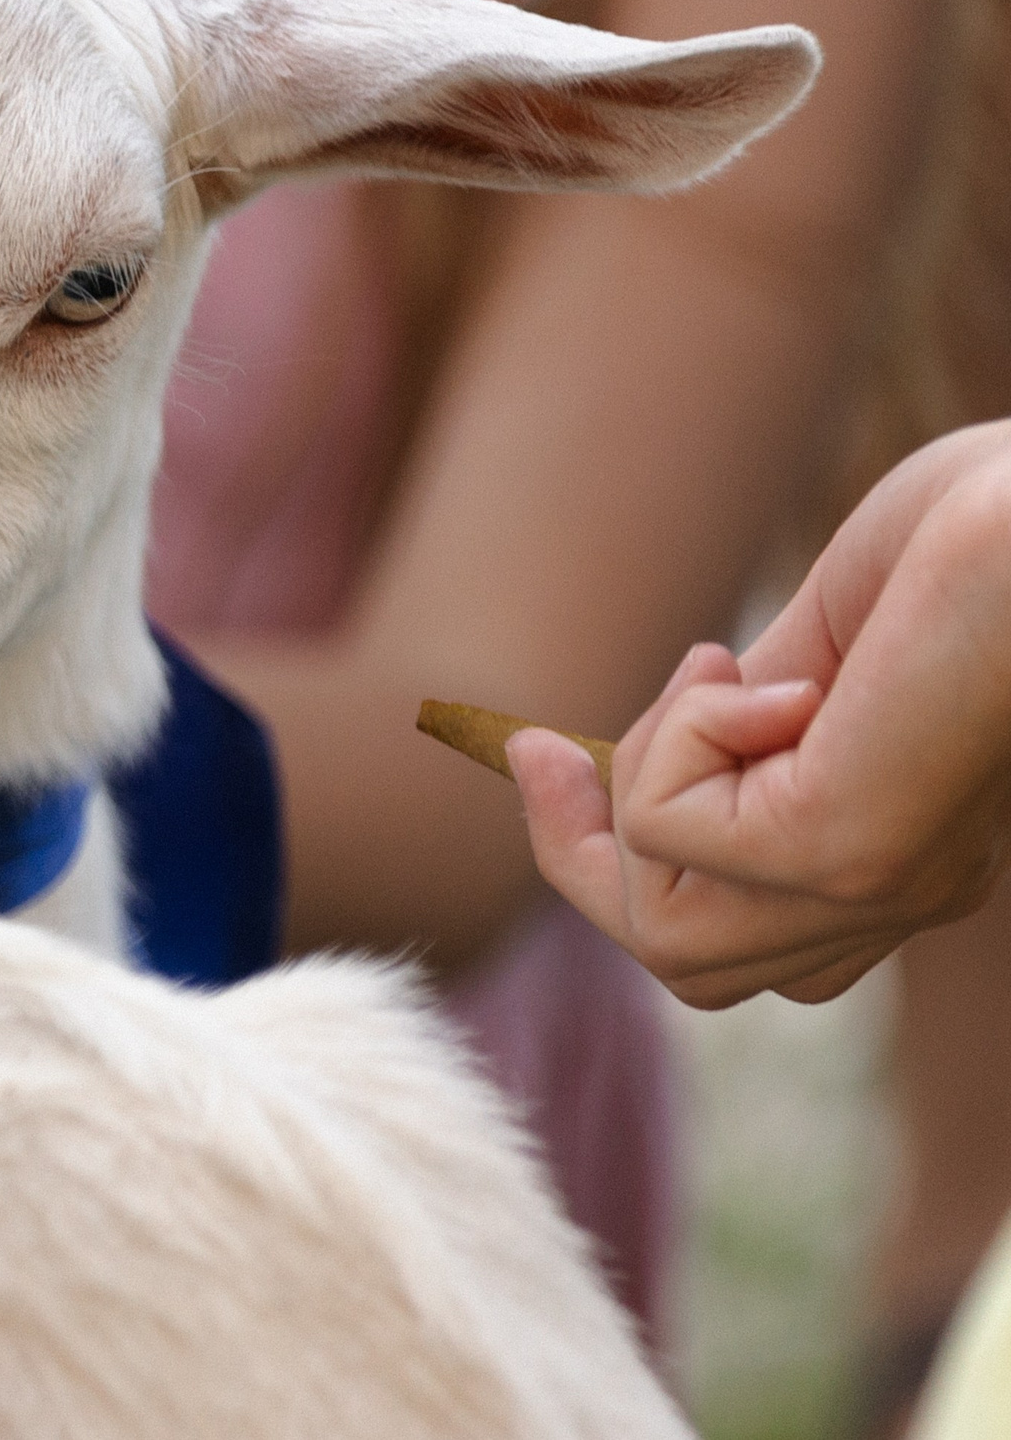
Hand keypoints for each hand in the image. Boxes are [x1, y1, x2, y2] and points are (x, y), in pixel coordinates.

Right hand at [512, 421, 1010, 1007]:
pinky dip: (679, 731)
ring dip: (628, 788)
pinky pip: (666, 829)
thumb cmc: (980, 541)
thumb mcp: (817, 654)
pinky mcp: (838, 853)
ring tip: (700, 679)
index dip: (626, 870)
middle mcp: (902, 896)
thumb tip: (611, 752)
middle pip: (689, 962)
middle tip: (537, 750)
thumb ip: (736, 723)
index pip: (743, 944)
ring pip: (665, 927)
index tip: (556, 760)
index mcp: (910, 856)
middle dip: (581, 856)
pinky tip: (760, 674)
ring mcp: (870, 888)